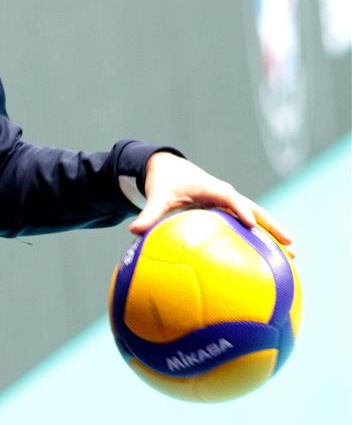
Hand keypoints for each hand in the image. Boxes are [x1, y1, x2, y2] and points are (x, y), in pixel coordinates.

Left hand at [130, 151, 292, 247]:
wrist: (168, 168)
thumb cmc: (164, 183)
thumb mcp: (157, 197)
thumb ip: (148, 215)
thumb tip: (133, 231)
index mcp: (211, 189)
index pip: (230, 199)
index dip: (241, 210)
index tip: (251, 225)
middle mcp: (226, 194)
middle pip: (255, 209)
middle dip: (271, 226)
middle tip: (290, 244)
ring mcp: (230, 201)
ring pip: (257, 216)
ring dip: (273, 233)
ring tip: (292, 254)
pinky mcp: (229, 209)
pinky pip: (249, 222)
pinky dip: (261, 236)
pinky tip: (272, 256)